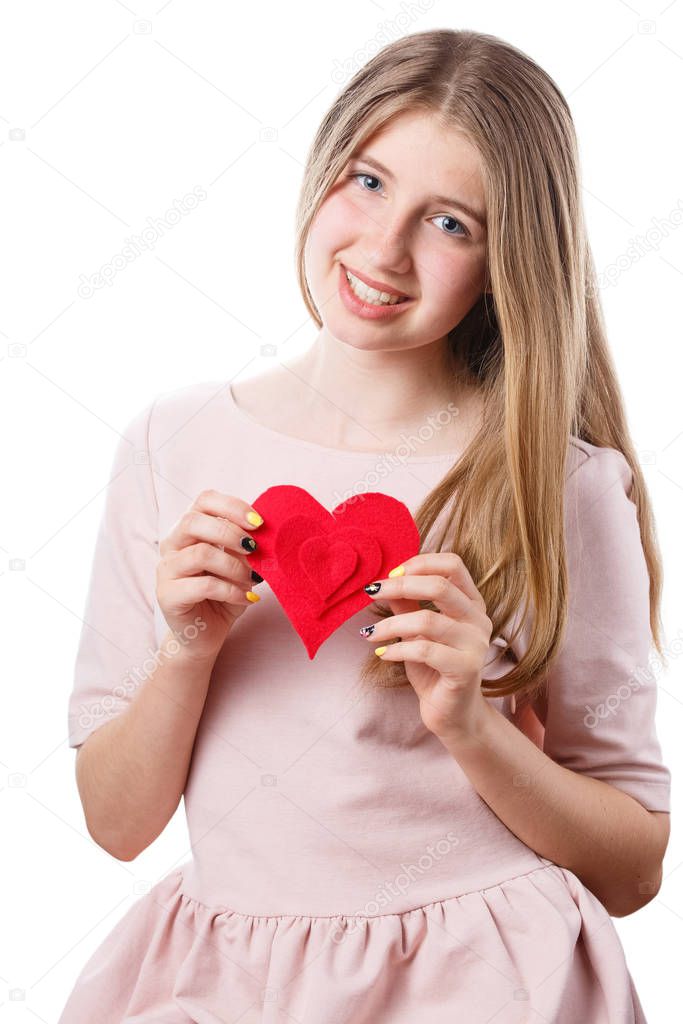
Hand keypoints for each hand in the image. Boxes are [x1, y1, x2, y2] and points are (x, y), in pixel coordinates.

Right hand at [157, 489, 263, 662]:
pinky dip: (232, 591)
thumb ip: (245, 548)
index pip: (204, 500)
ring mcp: (166, 570)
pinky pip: (203, 586)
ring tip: (252, 579)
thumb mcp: (239, 566)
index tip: (258, 522)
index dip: (232, 506)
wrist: (205, 636)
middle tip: (254, 549)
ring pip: (200, 553)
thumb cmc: (224, 596)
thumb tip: (264, 533)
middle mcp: (172, 545)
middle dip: (230, 532)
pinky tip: (248, 598)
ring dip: (234, 566)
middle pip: (193, 520)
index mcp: (189, 530)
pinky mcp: (167, 595)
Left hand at [359, 553, 493, 741]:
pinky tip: (382, 654)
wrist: (450, 713)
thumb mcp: (416, 630)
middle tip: (372, 593)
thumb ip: (406, 603)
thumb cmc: (433, 668)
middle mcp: (479, 620)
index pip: (453, 564)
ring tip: (370, 633)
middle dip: (400, 586)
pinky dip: (397, 649)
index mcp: (471, 603)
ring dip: (391, 624)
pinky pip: (425, 650)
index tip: (390, 574)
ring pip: (428, 620)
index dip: (420, 563)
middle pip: (440, 586)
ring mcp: (476, 644)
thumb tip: (382, 580)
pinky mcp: (465, 669)